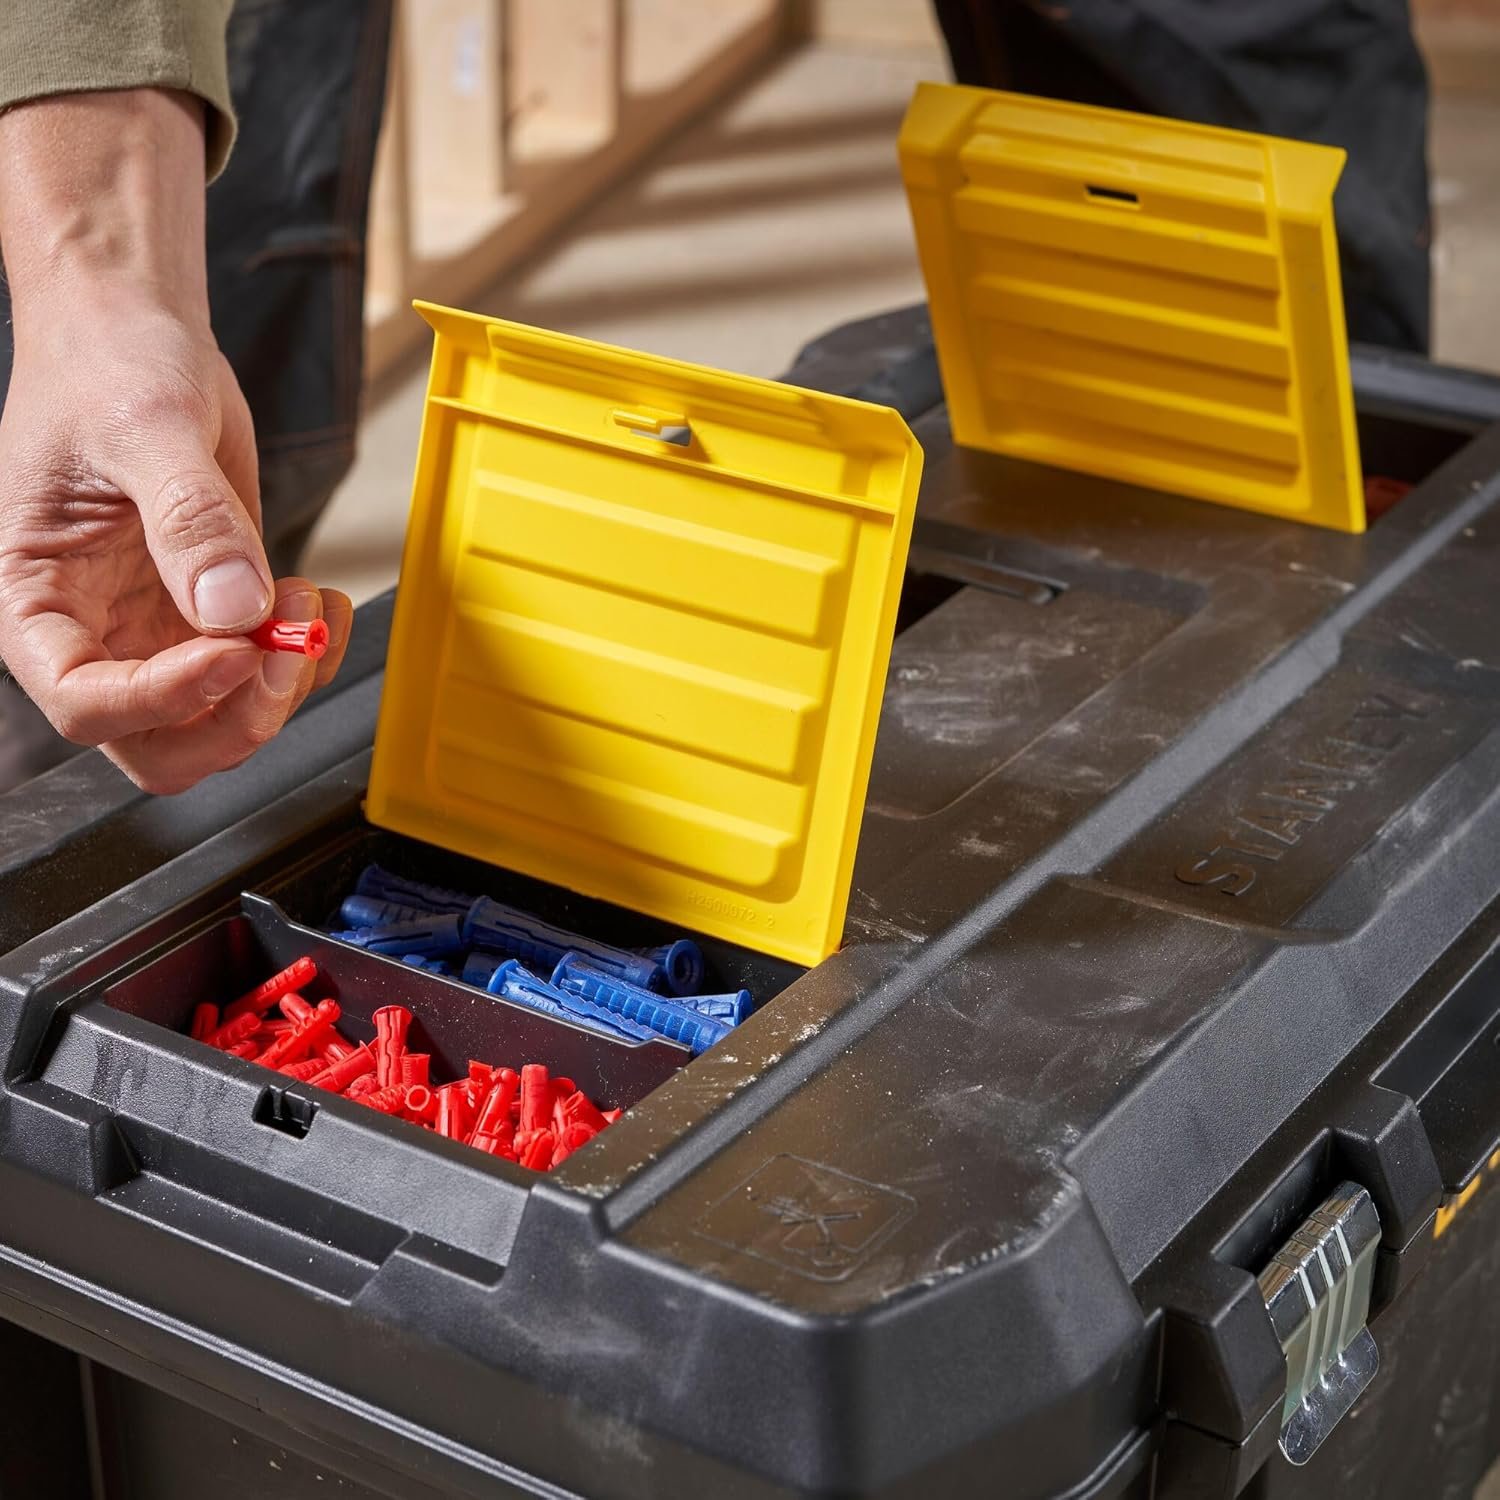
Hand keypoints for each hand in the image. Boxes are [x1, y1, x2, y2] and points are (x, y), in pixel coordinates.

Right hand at [0, 89, 350, 792]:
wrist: (138, 337)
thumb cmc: (106, 369)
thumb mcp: (144, 429)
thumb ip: (188, 521)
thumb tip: (232, 609)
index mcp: (38, 602)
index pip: (86, 703)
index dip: (165, 699)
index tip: (234, 653)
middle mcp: (96, 634)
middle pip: (163, 744)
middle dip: (238, 717)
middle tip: (287, 648)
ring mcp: (158, 633)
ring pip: (224, 722)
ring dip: (284, 683)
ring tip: (307, 600)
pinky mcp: (215, 616)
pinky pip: (267, 675)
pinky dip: (307, 655)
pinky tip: (319, 600)